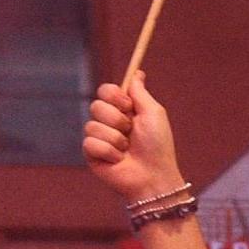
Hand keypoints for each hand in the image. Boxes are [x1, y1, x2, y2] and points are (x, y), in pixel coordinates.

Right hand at [82, 73, 185, 201]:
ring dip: (116, 138)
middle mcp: (108, 122)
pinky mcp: (91, 154)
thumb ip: (141, 93)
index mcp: (123, 111)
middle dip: (116, 118)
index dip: (114, 95)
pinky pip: (90, 143)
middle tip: (130, 130)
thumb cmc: (157, 146)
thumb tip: (137, 73)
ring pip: (92, 125)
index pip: (105, 91)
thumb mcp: (153, 114)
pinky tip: (118, 160)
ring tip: (127, 149)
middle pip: (96, 105)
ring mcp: (98, 138)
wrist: (154, 175)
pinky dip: (109, 151)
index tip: (128, 105)